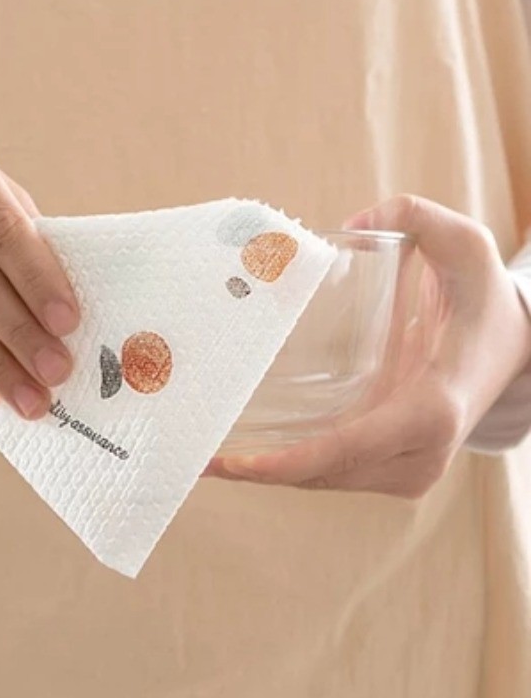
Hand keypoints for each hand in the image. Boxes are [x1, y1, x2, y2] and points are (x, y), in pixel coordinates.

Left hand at [204, 195, 530, 497]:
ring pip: (325, 480)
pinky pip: (335, 472)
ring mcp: (409, 469)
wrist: (514, 352)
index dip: (284, 462)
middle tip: (198, 458)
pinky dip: (292, 467)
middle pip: (323, 474)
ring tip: (211, 459)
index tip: (233, 462)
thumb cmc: (485, 305)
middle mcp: (418, 455)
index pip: (345, 449)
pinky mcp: (397, 467)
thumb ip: (418, 217)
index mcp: (430, 411)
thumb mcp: (468, 248)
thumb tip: (346, 229)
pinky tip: (250, 455)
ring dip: (269, 474)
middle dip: (260, 473)